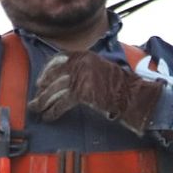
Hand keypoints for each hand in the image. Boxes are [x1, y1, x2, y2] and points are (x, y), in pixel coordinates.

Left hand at [29, 51, 165, 135]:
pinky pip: (62, 102)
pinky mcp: (84, 91)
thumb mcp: (101, 71)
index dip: (47, 71)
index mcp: (86, 55)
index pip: (59, 59)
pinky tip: (50, 117)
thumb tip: (67, 81)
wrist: (137, 95)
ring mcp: (82, 76)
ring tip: (39, 111)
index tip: (40, 82)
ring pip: (56, 90)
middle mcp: (82, 63)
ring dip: (45, 103)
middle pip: (55, 76)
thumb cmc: (122, 88)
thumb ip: (85, 72)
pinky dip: (54, 110)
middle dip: (43, 90)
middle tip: (35, 102)